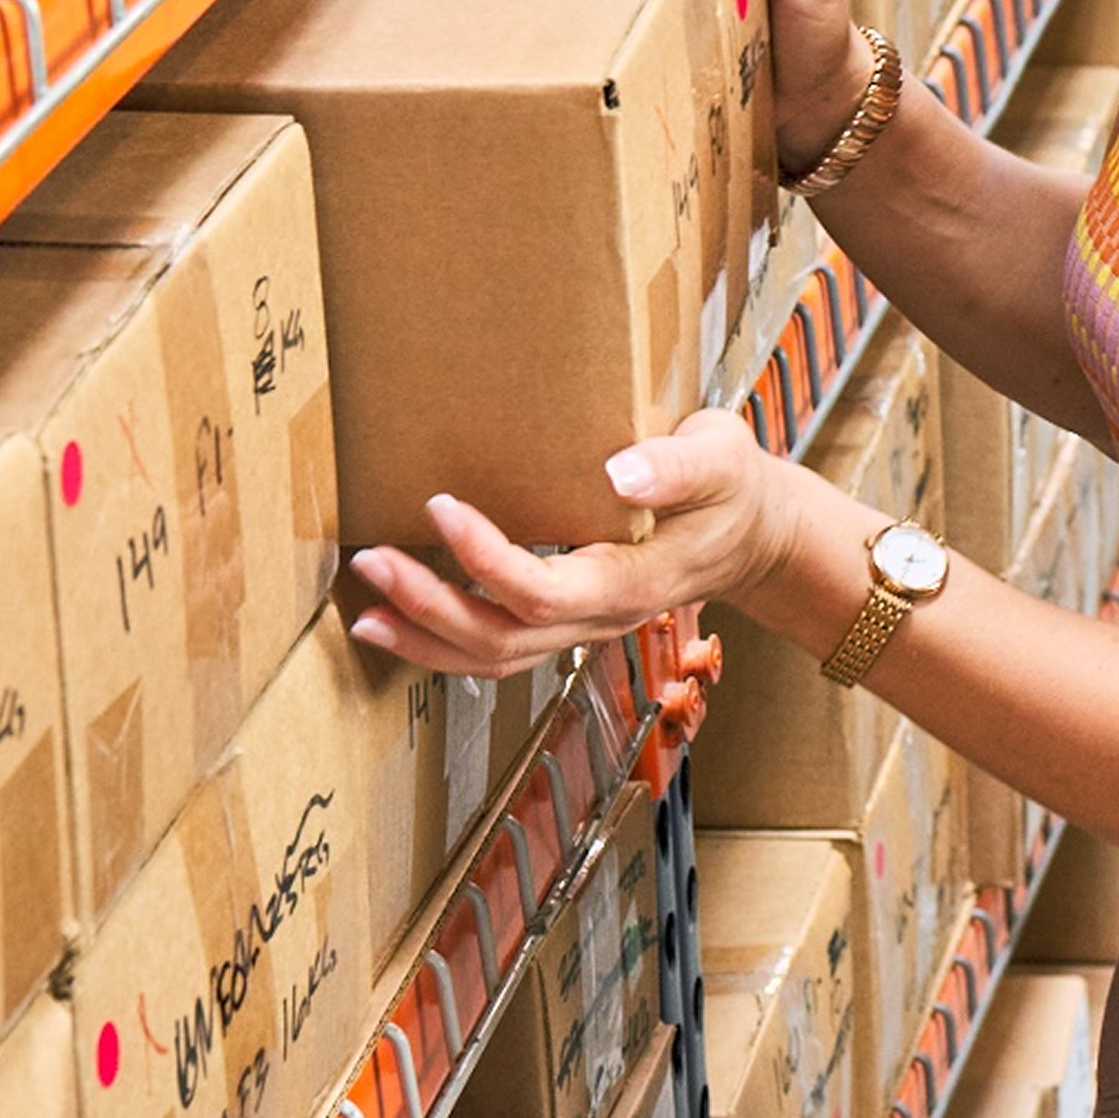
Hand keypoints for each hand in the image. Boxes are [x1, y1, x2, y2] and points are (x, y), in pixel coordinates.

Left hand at [346, 411, 795, 677]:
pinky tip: (400, 621)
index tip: (443, 506)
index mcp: (633, 581)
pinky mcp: (566, 621)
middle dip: (431, 606)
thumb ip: (676, 466)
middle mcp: (601, 618)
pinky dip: (441, 643)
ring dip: (425, 638)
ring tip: (366, 611)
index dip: (486, 559)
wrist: (752, 535)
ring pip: (493, 658)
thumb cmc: (732, 489)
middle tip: (374, 561)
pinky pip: (497, 650)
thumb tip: (618, 472)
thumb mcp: (721, 458)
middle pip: (502, 637)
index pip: (545, 590)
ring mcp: (582, 627)